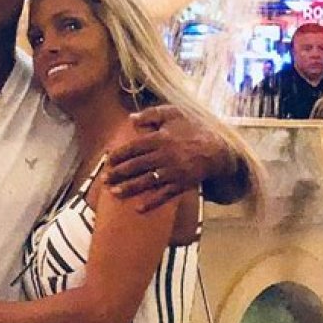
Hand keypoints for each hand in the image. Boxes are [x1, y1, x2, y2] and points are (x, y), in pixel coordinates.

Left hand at [104, 106, 227, 211]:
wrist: (217, 150)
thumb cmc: (192, 129)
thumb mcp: (174, 114)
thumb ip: (152, 114)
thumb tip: (131, 118)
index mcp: (161, 138)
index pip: (135, 147)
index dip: (119, 154)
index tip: (107, 160)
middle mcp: (165, 156)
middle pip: (137, 165)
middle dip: (119, 173)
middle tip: (104, 179)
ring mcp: (174, 172)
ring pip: (147, 181)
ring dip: (129, 188)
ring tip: (114, 193)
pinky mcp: (181, 184)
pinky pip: (164, 195)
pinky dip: (152, 202)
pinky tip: (138, 208)